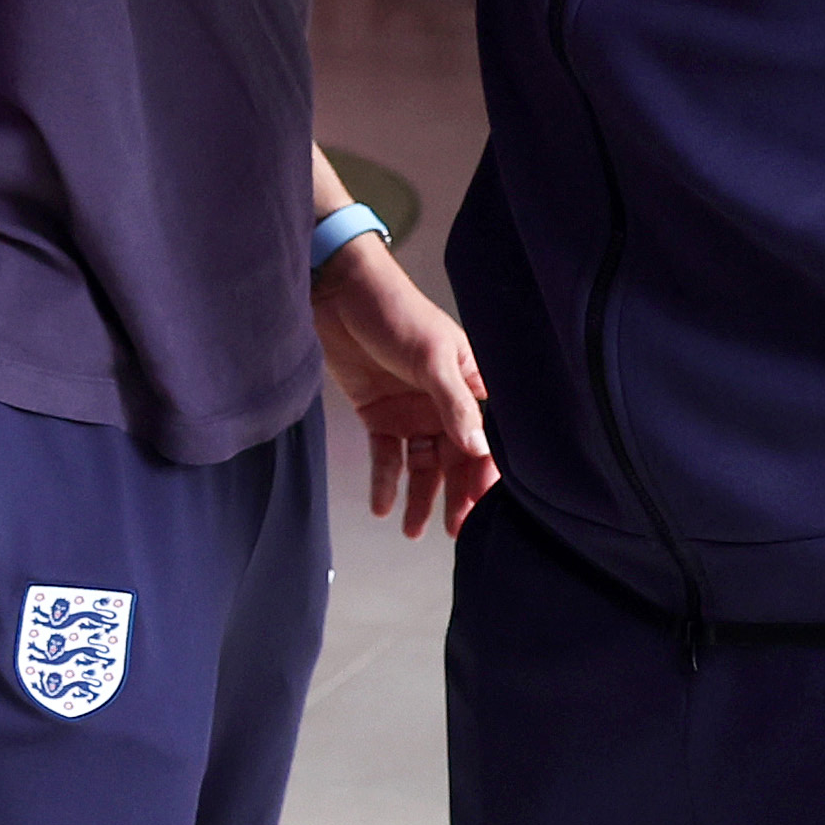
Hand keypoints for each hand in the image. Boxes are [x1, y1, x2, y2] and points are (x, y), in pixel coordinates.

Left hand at [312, 235, 495, 537]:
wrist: (339, 295)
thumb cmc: (396, 312)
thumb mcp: (431, 356)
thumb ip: (455, 404)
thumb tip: (479, 449)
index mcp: (468, 384)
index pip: (485, 436)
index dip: (485, 472)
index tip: (480, 504)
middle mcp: (443, 403)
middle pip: (456, 459)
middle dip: (455, 495)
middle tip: (452, 529)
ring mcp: (411, 411)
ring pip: (423, 465)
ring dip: (420, 497)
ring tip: (414, 530)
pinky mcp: (379, 416)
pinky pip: (387, 457)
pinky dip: (386, 482)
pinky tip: (382, 507)